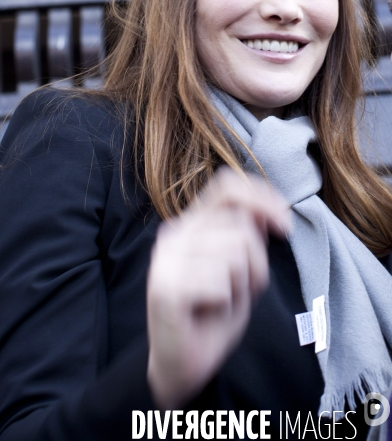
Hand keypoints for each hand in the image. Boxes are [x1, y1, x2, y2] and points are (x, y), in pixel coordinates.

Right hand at [147, 167, 290, 408]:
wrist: (181, 366)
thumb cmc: (213, 316)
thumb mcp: (241, 271)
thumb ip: (248, 238)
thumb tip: (266, 211)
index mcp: (190, 225)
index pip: (227, 188)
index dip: (261, 197)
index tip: (284, 226)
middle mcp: (174, 234)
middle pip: (241, 227)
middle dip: (256, 264)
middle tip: (239, 290)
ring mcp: (166, 260)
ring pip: (235, 253)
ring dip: (241, 285)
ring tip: (223, 302)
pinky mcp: (165, 287)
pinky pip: (221, 283)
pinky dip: (226, 303)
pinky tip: (208, 313)